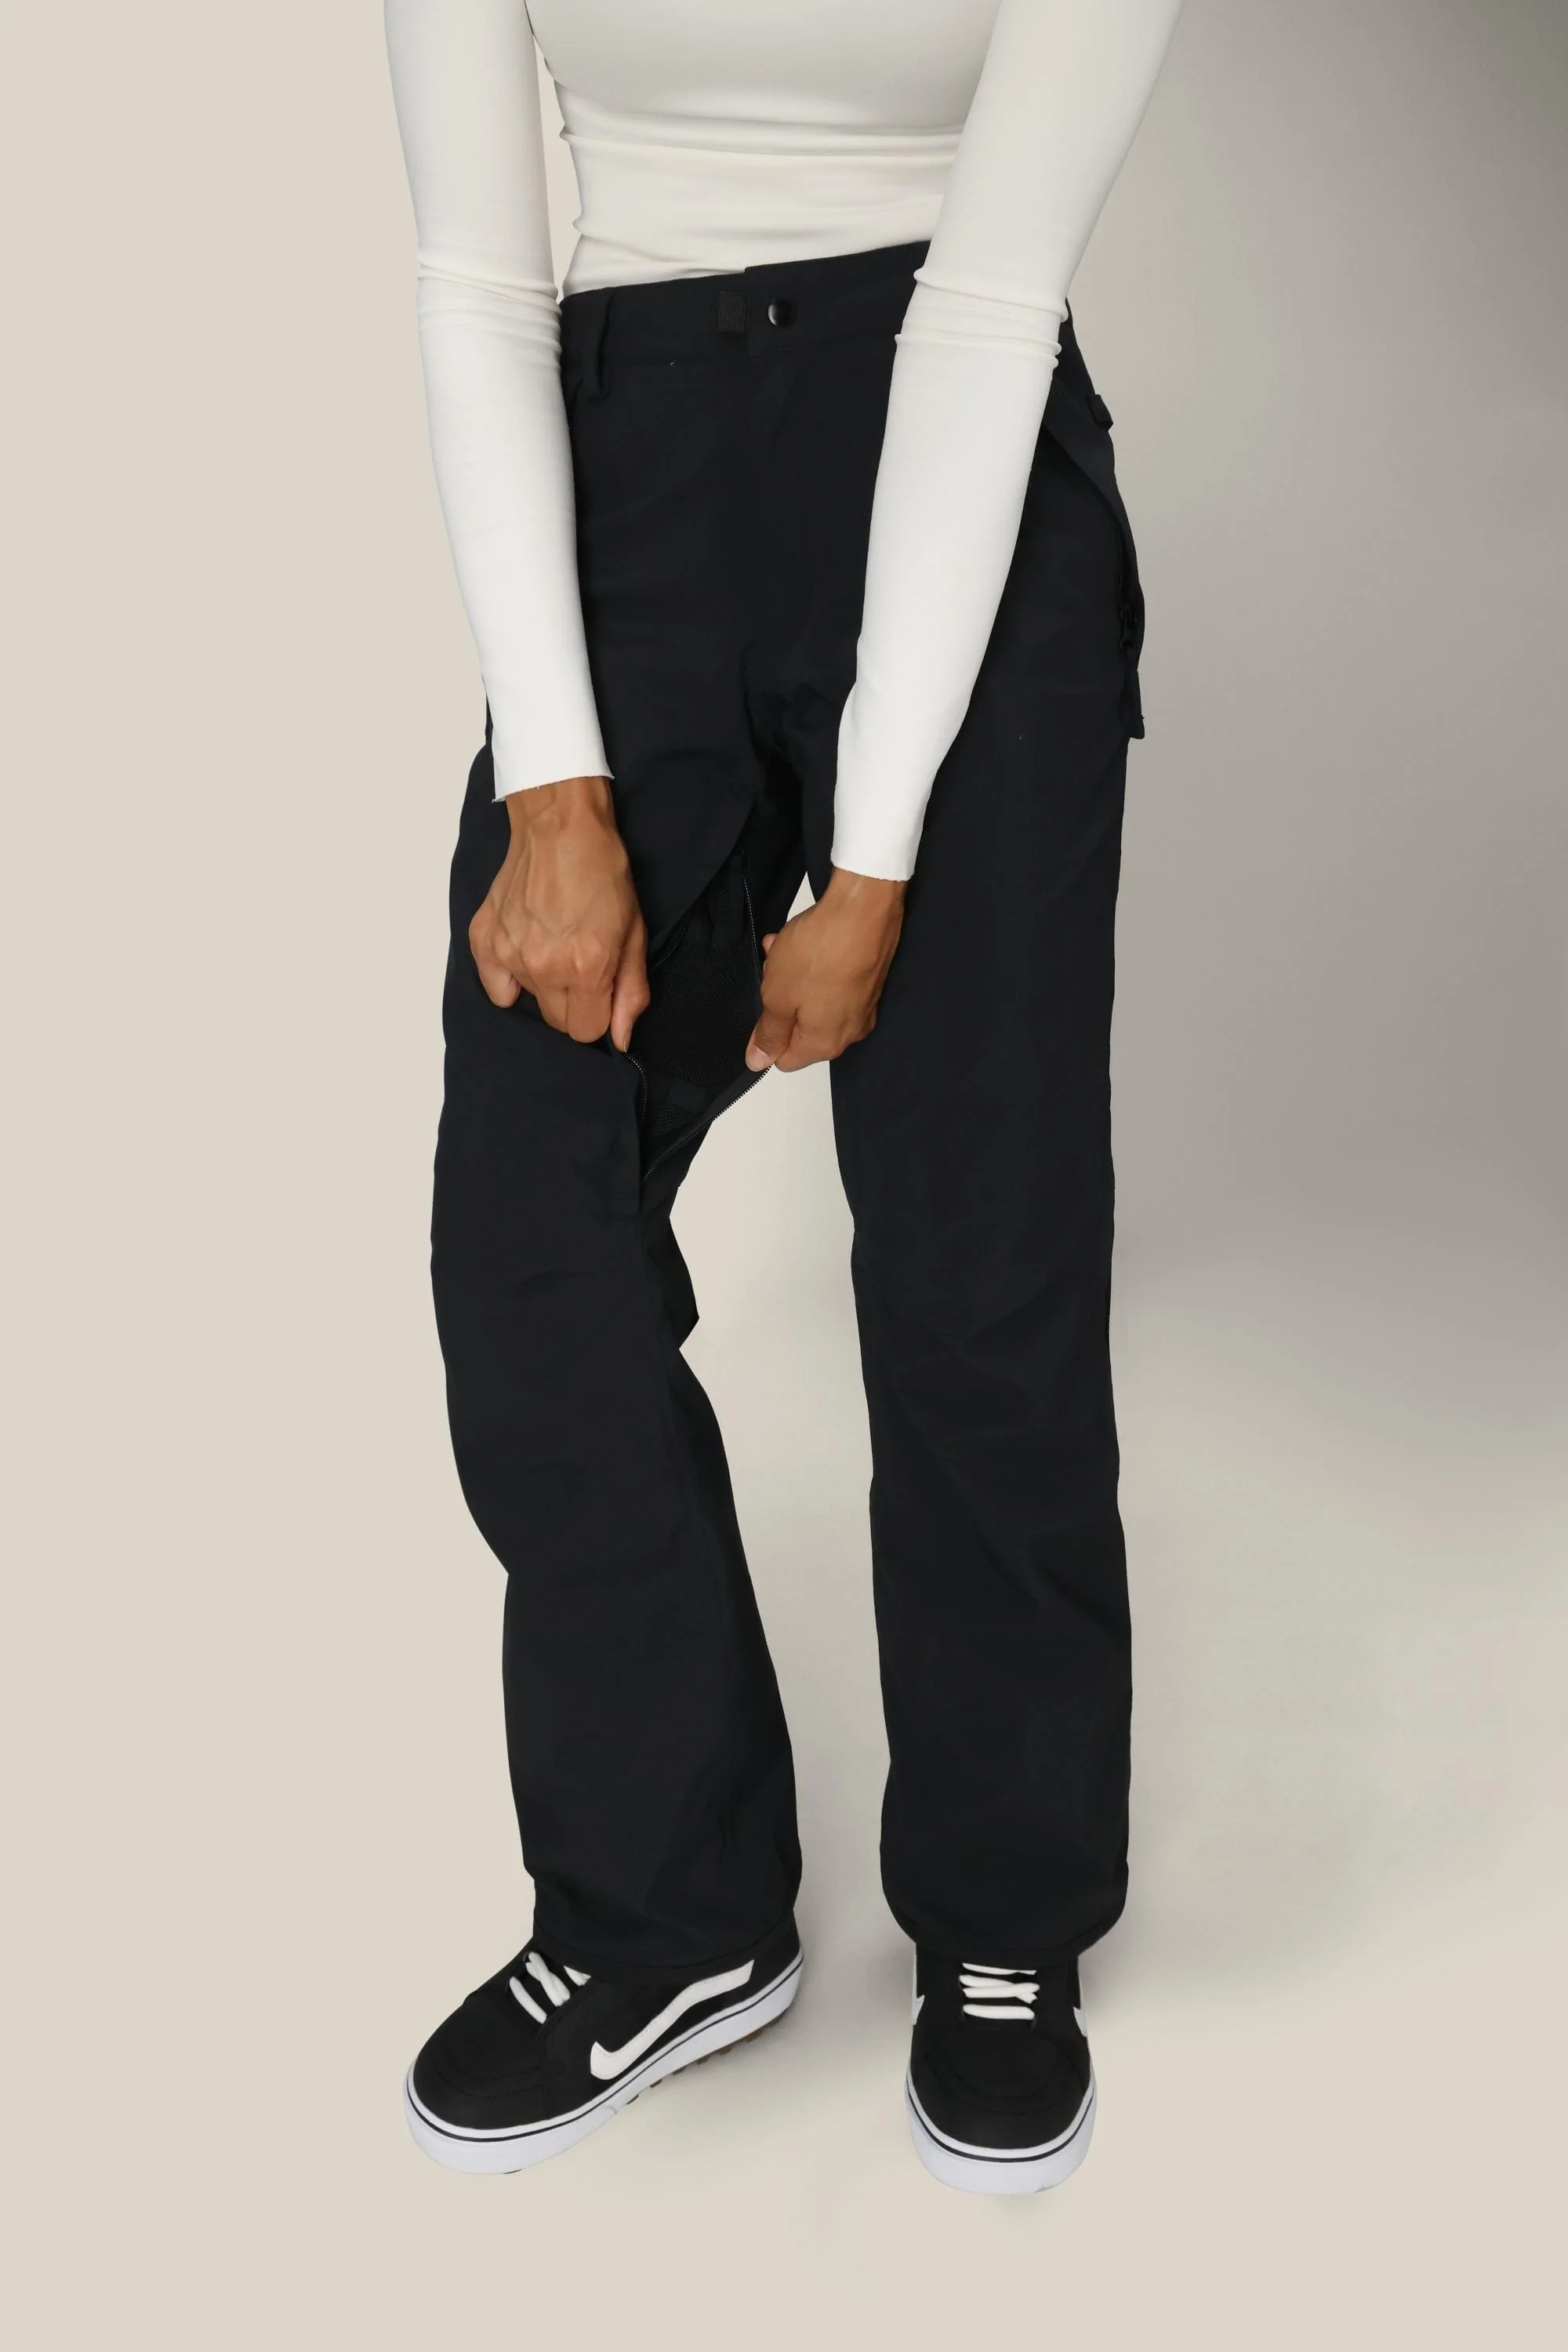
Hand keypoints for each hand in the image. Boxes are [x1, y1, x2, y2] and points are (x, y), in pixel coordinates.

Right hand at [469, 775, 649, 1049]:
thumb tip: (621, 1038)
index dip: (598, 1014)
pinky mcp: (484, 939)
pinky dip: (508, 976)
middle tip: (579, 963)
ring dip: (544, 983)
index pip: (586, 1032)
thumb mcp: (634, 933)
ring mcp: (510, 953)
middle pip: (557, 1022)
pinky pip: (495, 986)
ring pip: (529, 1000)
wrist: (561, 826)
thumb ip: (630, 991)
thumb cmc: (602, 873)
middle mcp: (545, 965)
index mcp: (586, 967)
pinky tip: (525, 949)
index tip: (600, 990)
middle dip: (573, 1002)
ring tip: (554, 942)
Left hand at [745, 869, 906, 1073]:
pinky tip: (807, 942)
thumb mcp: (778, 996)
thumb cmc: (822, 951)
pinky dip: (817, 966)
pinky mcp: (869, 981)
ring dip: (795, 977)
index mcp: (825, 1044)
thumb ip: (769, 1033)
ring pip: (814, 1000)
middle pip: (801, 1028)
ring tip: (786, 947)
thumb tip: (759, 1062)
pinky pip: (834, 983)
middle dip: (782, 999)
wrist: (864, 908)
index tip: (764, 1004)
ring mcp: (863, 1006)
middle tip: (773, 971)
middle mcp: (849, 1031)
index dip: (768, 1035)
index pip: (785, 1059)